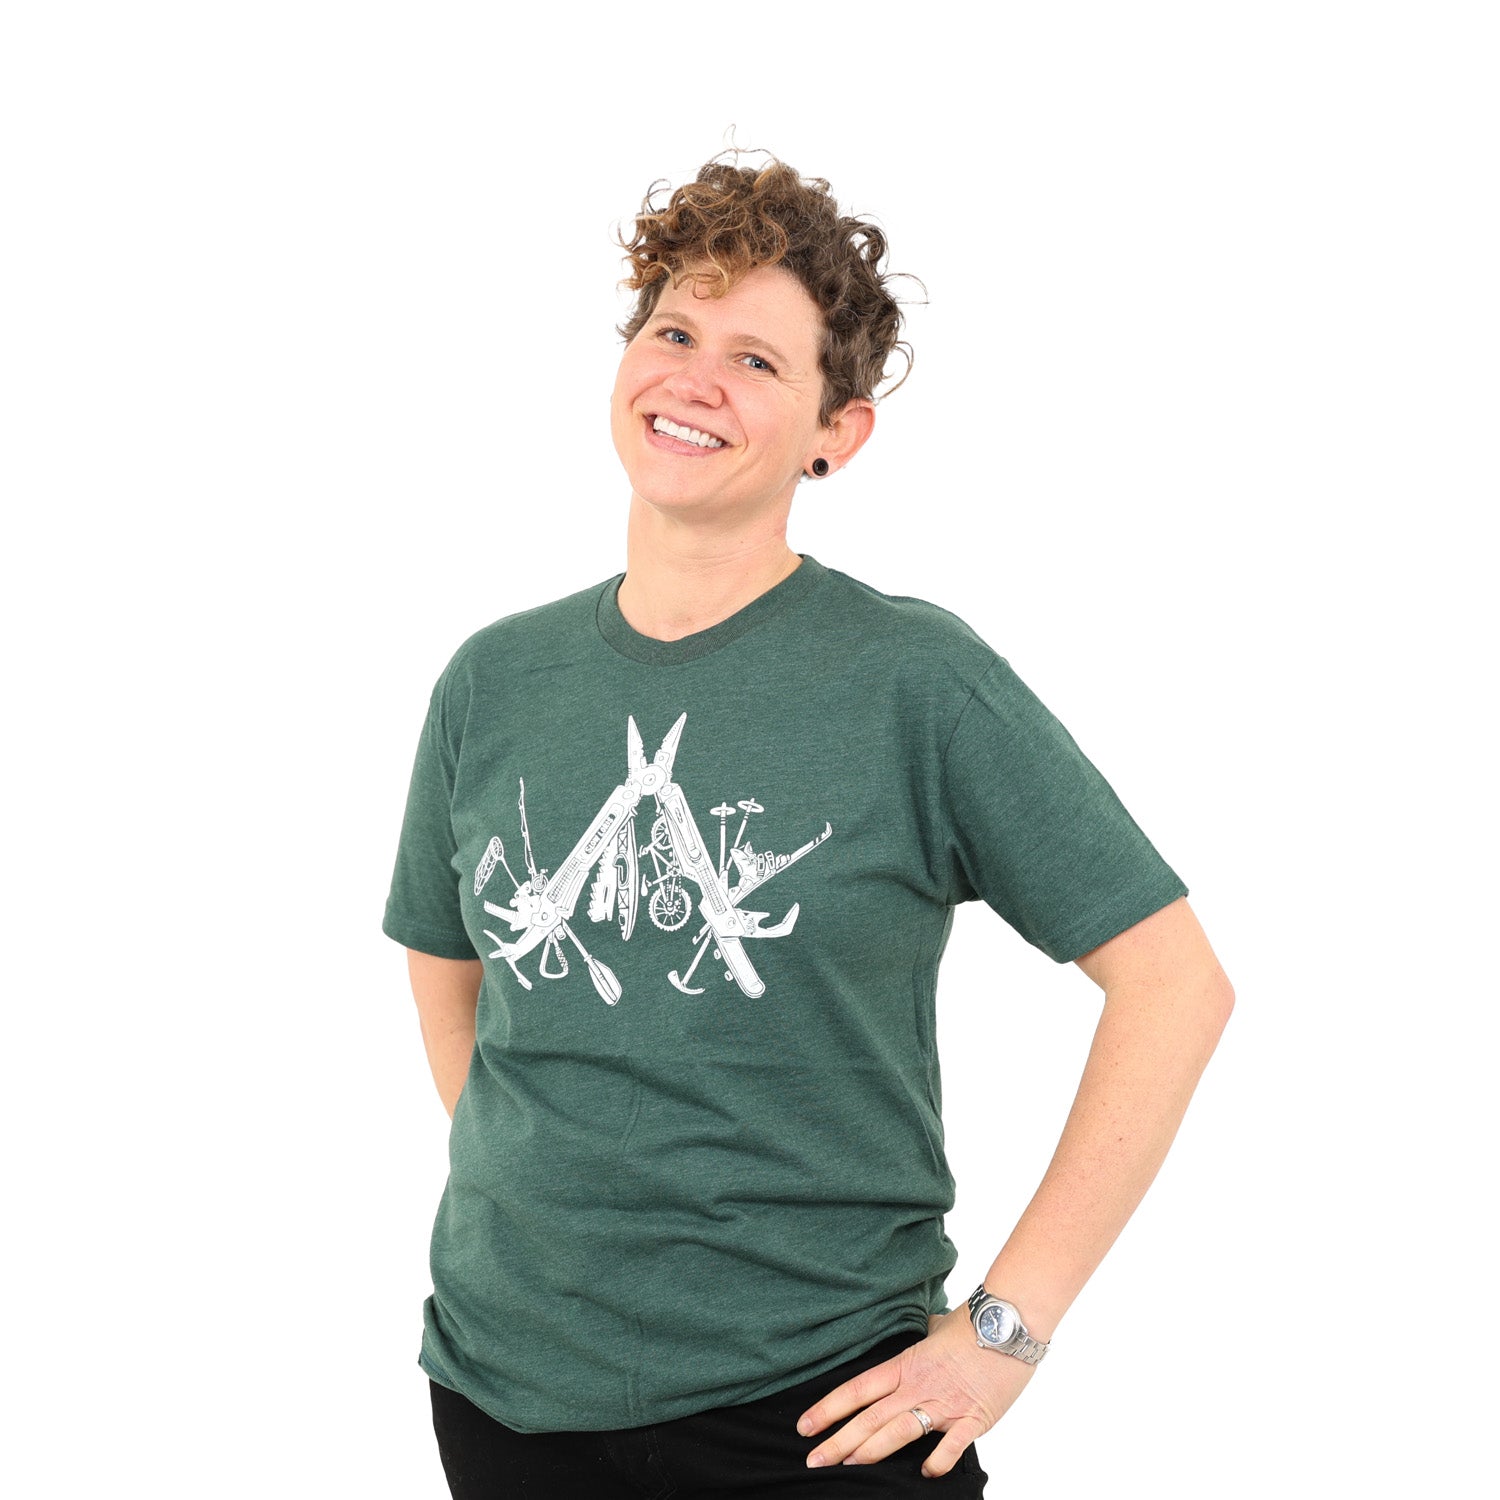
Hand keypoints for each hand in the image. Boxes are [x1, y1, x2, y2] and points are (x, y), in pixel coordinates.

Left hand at [796, 1309, 1034, 1477]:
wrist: (1009, 1323)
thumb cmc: (973, 1322)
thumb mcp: (936, 1328)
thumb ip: (922, 1340)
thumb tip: (922, 1332)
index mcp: (906, 1365)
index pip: (857, 1389)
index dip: (829, 1408)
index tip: (804, 1426)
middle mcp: (918, 1387)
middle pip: (870, 1417)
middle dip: (838, 1441)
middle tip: (812, 1460)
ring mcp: (945, 1405)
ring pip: (899, 1432)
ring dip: (871, 1451)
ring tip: (847, 1465)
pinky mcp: (973, 1419)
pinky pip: (951, 1446)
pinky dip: (936, 1461)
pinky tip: (923, 1473)